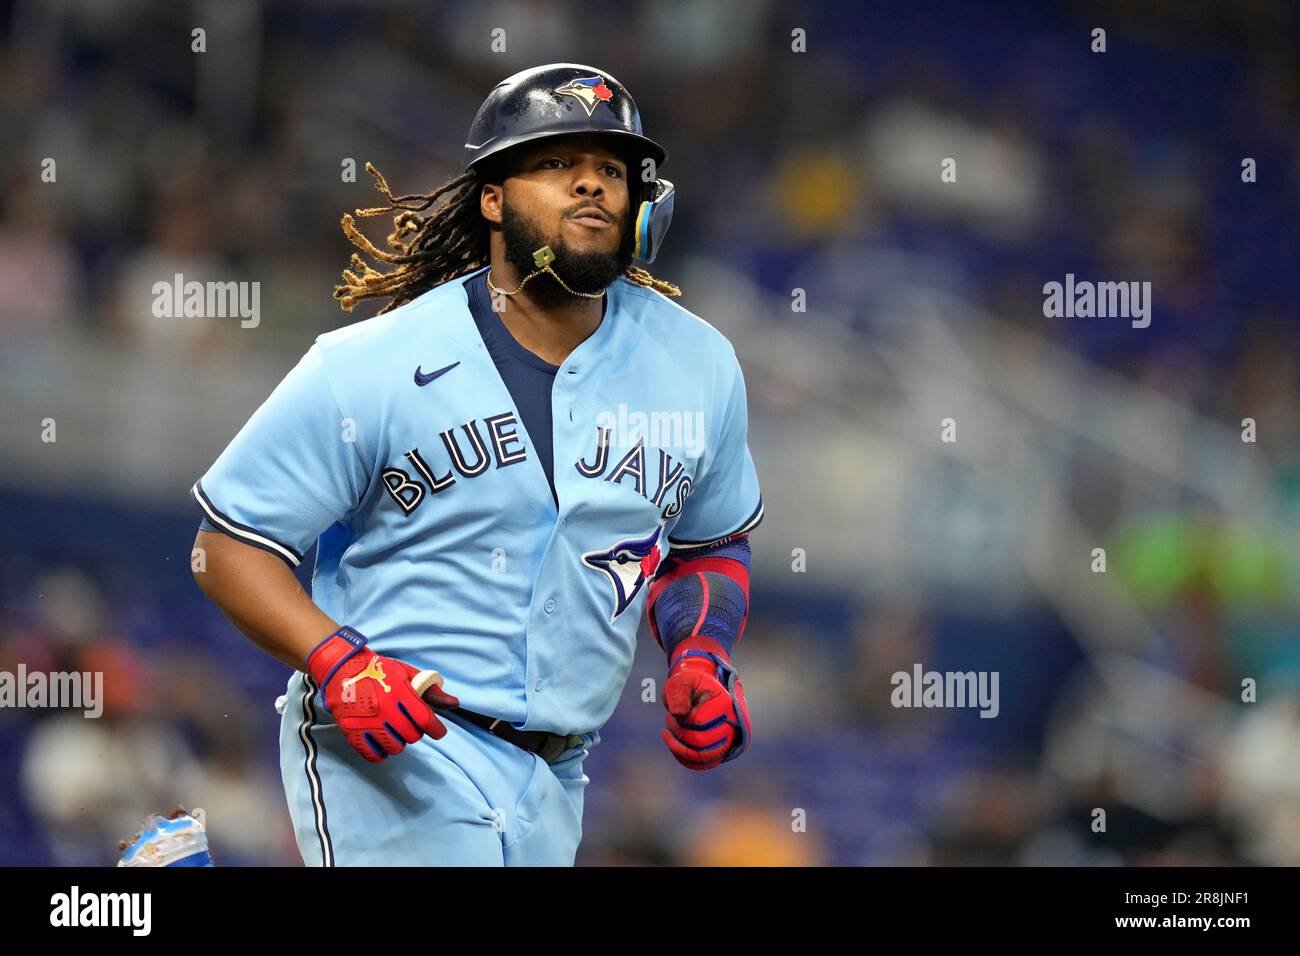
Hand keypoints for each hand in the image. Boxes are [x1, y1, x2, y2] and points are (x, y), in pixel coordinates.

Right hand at [306, 627, 459, 763]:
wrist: (340, 669)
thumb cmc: (378, 670)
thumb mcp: (406, 673)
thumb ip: (431, 691)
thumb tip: (454, 704)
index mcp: (399, 692)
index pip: (425, 719)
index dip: (436, 729)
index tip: (439, 732)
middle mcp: (384, 709)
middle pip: (412, 735)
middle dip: (415, 732)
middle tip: (409, 724)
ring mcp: (367, 722)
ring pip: (395, 747)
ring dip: (399, 742)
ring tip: (394, 730)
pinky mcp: (351, 732)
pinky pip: (373, 754)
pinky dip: (381, 752)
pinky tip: (382, 743)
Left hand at [661, 636, 750, 769]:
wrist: (697, 688)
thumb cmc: (688, 683)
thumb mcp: (681, 682)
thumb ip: (679, 694)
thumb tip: (679, 713)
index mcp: (723, 704)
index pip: (701, 724)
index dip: (681, 723)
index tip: (670, 714)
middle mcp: (731, 723)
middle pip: (702, 744)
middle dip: (680, 735)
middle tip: (669, 720)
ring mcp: (728, 737)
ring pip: (704, 758)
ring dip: (681, 749)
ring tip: (669, 734)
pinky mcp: (720, 748)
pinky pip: (705, 763)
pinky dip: (687, 760)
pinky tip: (674, 746)